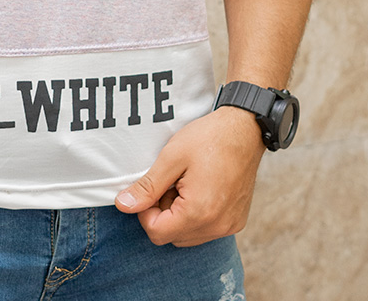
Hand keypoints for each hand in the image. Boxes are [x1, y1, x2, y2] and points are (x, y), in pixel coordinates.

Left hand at [114, 106, 265, 246]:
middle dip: (163, 213)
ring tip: (185, 184)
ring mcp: (229, 226)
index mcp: (199, 212)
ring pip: (189, 235)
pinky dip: (196, 215)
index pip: (157, 233)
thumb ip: (147, 186)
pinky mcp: (236, 221)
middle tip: (170, 182)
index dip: (146, 211)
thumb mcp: (172, 158)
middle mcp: (217, 226)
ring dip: (179, 215)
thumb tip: (122, 205)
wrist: (245, 129)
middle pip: (172, 237)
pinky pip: (206, 230)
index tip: (153, 187)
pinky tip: (200, 188)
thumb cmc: (208, 138)